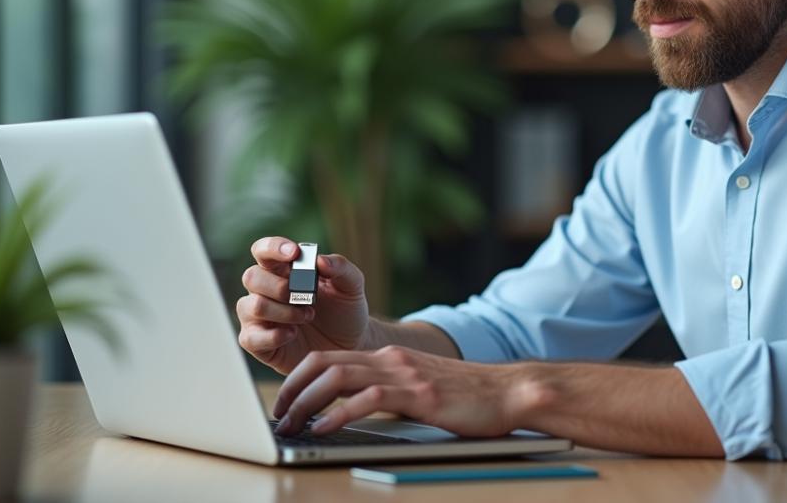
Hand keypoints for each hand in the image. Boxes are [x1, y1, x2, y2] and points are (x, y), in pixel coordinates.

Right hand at [237, 236, 370, 374]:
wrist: (349, 346)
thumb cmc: (345, 311)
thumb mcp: (352, 286)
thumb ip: (341, 267)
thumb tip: (320, 260)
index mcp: (284, 270)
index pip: (263, 250)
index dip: (272, 248)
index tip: (293, 254)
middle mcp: (266, 291)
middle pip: (251, 276)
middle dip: (279, 287)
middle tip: (307, 298)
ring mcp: (259, 317)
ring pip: (251, 306)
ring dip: (283, 312)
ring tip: (308, 316)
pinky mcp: (258, 343)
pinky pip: (250, 338)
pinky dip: (273, 336)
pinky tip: (293, 334)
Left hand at [271, 346, 533, 437]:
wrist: (509, 392)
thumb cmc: (468, 398)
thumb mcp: (420, 390)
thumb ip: (390, 394)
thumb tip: (353, 414)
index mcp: (390, 358)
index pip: (329, 358)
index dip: (298, 378)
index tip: (283, 404)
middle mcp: (392, 360)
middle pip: (324, 363)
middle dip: (292, 390)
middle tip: (277, 417)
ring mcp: (404, 374)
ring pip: (338, 377)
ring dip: (306, 402)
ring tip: (290, 426)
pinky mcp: (418, 394)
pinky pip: (367, 399)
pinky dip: (337, 415)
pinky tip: (323, 429)